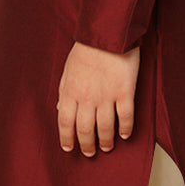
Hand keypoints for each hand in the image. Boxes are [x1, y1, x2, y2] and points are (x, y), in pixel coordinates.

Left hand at [57, 41, 139, 155]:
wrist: (107, 33)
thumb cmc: (86, 49)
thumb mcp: (67, 69)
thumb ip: (63, 91)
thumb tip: (58, 108)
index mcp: (71, 92)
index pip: (65, 122)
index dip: (66, 138)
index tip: (68, 148)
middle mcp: (87, 97)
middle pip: (85, 129)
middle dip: (86, 144)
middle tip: (89, 152)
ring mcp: (107, 96)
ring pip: (105, 127)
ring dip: (106, 140)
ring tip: (107, 147)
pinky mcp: (124, 92)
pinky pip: (126, 117)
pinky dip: (125, 129)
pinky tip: (124, 135)